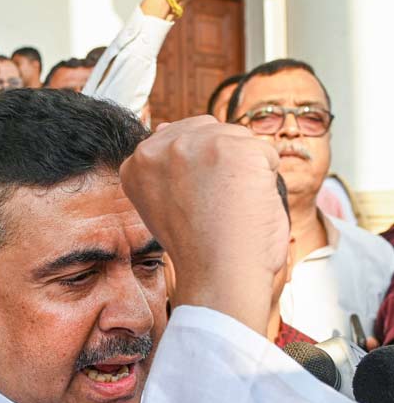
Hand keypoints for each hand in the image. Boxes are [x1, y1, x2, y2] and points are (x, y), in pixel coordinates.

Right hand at [120, 116, 286, 333]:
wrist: (217, 276)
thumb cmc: (198, 248)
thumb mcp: (163, 201)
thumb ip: (164, 167)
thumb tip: (165, 126)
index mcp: (135, 164)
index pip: (180, 138)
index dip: (199, 170)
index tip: (197, 201)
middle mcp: (157, 148)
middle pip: (211, 131)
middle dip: (222, 164)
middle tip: (215, 206)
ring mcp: (193, 145)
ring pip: (240, 140)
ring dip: (245, 173)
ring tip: (229, 208)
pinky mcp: (230, 148)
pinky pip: (265, 152)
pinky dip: (266, 180)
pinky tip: (246, 206)